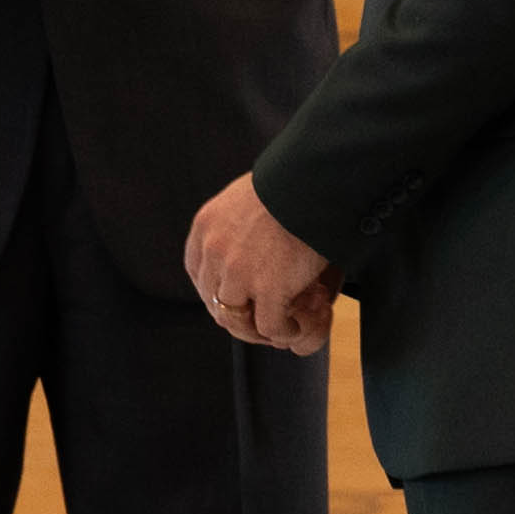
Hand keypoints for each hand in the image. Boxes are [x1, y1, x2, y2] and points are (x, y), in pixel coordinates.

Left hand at [185, 175, 334, 353]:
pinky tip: (295, 327)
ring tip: (280, 325)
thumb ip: (237, 224)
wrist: (315, 182)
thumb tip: (250, 245)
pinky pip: (269, 326)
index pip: (199, 273)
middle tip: (263, 315)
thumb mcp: (246, 197)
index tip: (237, 296)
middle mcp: (215, 251)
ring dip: (259, 327)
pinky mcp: (268, 290)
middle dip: (239, 313)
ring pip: (236, 320)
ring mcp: (238, 273)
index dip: (218, 290)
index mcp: (206, 226)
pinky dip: (284, 331)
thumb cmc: (292, 184)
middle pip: (215, 300)